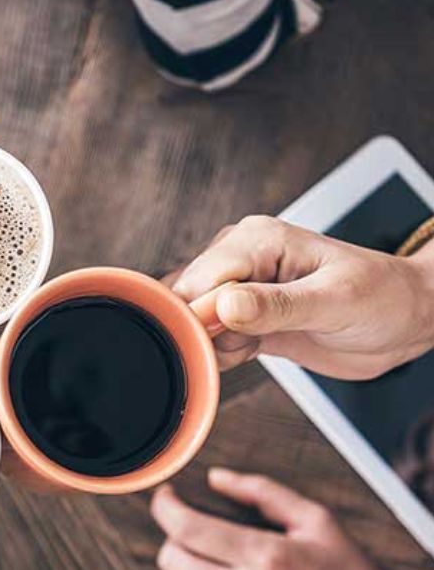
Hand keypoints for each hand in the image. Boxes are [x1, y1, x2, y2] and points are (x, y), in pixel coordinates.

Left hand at [152, 468, 373, 569]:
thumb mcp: (318, 524)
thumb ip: (265, 494)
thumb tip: (217, 478)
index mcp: (266, 557)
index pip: (187, 529)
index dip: (165, 507)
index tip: (166, 497)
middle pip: (172, 558)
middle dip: (176, 538)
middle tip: (194, 528)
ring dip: (186, 564)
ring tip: (210, 554)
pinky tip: (220, 569)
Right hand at [167, 216, 433, 378]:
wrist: (405, 321)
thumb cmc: (384, 299)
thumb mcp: (336, 302)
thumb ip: (278, 306)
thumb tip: (224, 306)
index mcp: (258, 239)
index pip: (201, 276)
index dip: (201, 314)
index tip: (224, 340)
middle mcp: (240, 257)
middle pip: (186, 298)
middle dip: (204, 332)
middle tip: (245, 346)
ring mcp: (238, 286)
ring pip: (191, 320)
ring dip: (211, 345)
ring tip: (254, 347)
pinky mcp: (240, 315)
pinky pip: (208, 336)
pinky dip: (219, 353)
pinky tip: (249, 352)